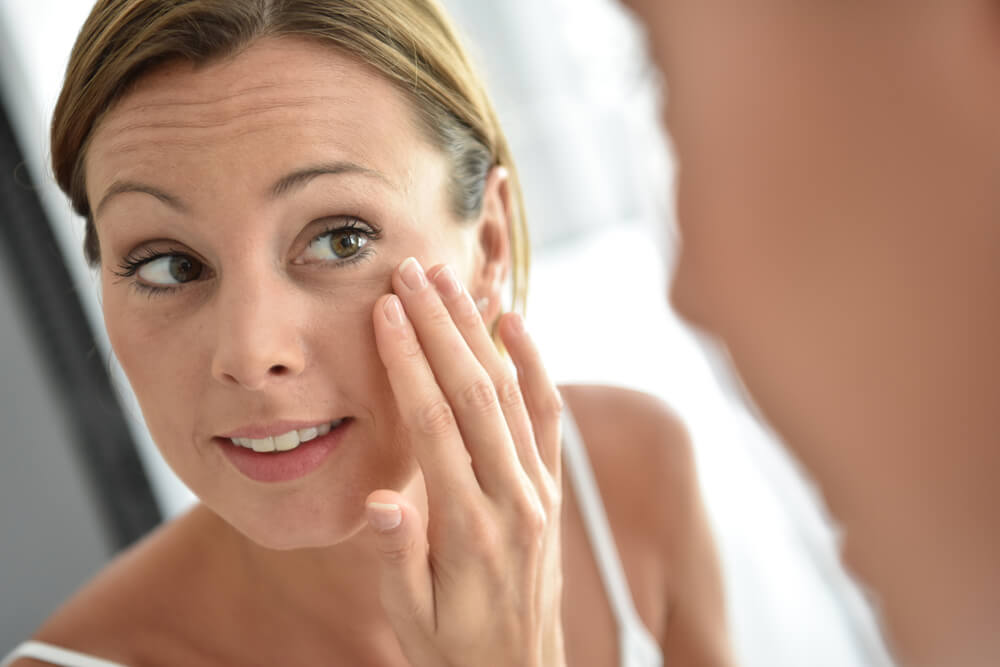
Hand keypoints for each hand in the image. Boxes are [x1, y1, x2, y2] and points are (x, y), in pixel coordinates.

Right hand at [368, 257, 564, 666]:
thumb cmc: (454, 647)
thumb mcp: (412, 619)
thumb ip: (397, 559)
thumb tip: (379, 501)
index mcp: (471, 529)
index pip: (437, 426)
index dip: (410, 362)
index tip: (388, 311)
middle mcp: (515, 499)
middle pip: (477, 393)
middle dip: (442, 327)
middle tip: (413, 273)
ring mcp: (540, 489)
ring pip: (513, 393)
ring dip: (480, 333)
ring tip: (450, 281)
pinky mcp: (551, 487)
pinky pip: (549, 414)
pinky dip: (535, 363)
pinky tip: (515, 322)